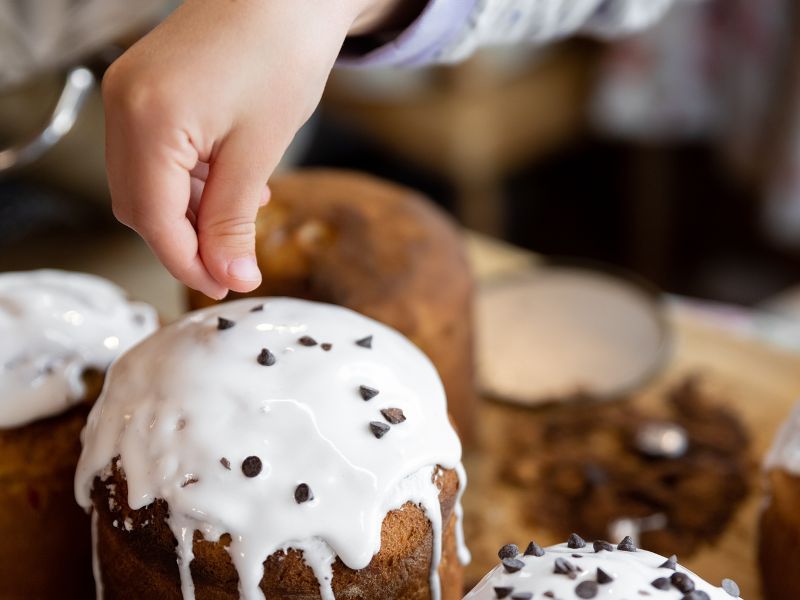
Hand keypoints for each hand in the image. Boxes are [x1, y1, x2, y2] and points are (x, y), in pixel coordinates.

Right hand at [104, 0, 407, 297]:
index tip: (227, 289)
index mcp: (149, 120)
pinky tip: (229, 185)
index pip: (154, 220)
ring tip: (241, 219)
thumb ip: (234, 220)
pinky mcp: (145, 88)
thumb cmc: (282, 55)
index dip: (189, 263)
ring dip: (189, 213)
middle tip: (235, 265)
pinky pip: (155, 155)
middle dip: (186, 242)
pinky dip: (188, 182)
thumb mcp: (261, 149)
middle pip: (140, 205)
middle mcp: (124, 105)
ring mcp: (129, 93)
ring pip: (146, 183)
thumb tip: (230, 278)